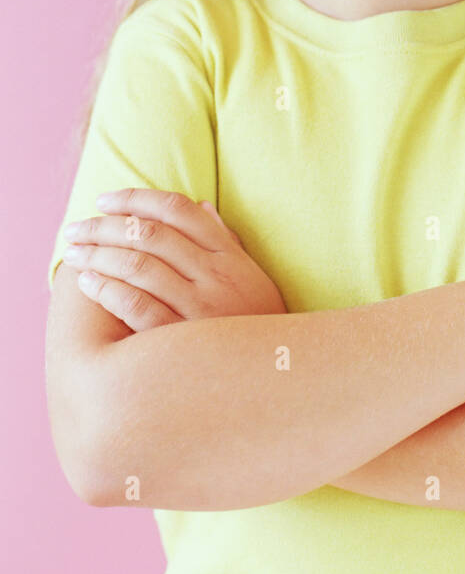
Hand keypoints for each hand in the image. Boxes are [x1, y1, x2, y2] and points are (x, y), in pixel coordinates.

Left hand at [61, 188, 286, 330]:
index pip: (178, 210)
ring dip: (98, 254)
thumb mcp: (252, 277)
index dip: (136, 199)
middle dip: (105, 226)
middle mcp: (216, 275)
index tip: (105, 201)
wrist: (281, 374)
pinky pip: (137, 306)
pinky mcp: (183, 340)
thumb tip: (203, 206)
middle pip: (150, 234)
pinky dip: (108, 289)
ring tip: (74, 252)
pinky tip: (89, 283)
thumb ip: (226, 241)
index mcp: (230, 255)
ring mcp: (200, 307)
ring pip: (139, 265)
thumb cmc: (257, 325)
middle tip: (76, 227)